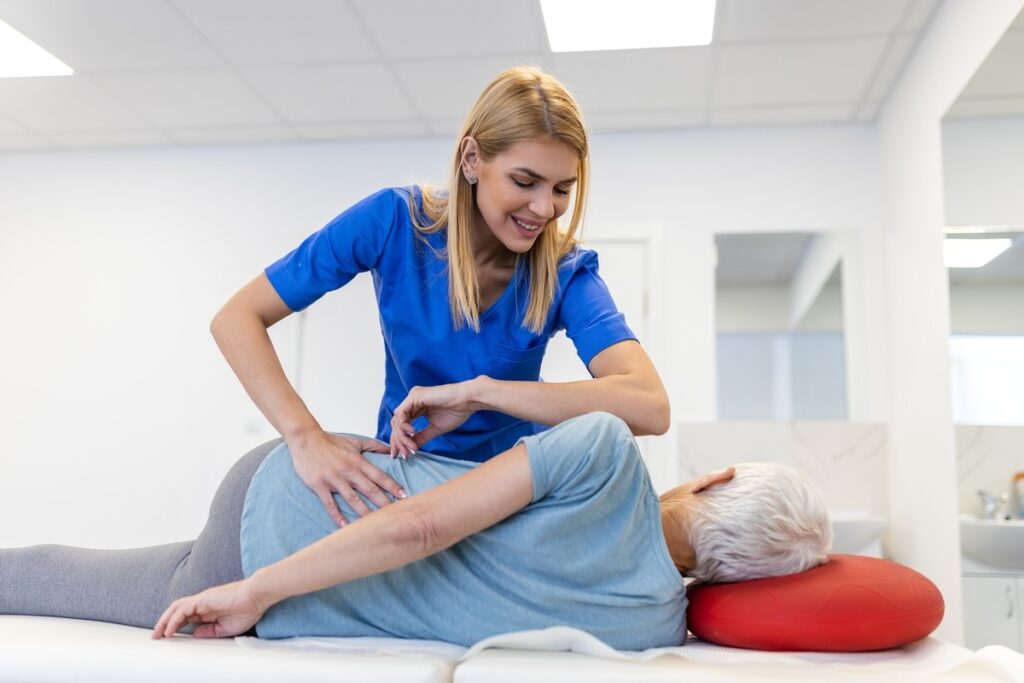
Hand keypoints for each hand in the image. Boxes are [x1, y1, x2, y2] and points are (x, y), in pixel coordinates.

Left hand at [152, 579, 265, 639]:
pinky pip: (183, 609)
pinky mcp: (203, 599)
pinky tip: (169, 630)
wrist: (257, 596)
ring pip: (176, 608)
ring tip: (158, 634)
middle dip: (164, 624)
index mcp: (209, 609)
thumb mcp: (226, 627)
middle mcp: (203, 603)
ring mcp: (202, 600)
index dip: (175, 626)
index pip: (186, 617)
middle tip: (156, 637)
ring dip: (164, 621)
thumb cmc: (247, 609)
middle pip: (177, 611)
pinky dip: (174, 620)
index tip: (168, 637)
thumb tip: (195, 634)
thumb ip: (210, 631)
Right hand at [289, 431, 406, 526]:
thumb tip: (391, 450)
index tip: (404, 496)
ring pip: (352, 499)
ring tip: (375, 524)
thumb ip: (374, 446)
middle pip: (369, 489)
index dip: (392, 486)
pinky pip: (329, 503)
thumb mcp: (355, 441)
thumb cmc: (330, 441)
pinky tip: (344, 527)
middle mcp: (348, 471)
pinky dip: (337, 516)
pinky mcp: (319, 485)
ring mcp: (333, 479)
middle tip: (396, 514)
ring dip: (364, 512)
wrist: (306, 439)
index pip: (379, 476)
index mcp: (358, 461)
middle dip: (384, 502)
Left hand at [390, 378, 482, 457]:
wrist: (468, 400)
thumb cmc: (456, 411)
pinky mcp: (415, 396)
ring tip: (411, 447)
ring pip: (397, 420)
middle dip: (398, 442)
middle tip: (403, 456)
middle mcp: (412, 401)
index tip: (403, 456)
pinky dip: (403, 425)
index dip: (400, 441)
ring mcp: (412, 397)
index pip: (402, 425)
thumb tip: (410, 449)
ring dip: (401, 436)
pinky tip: (412, 433)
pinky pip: (401, 413)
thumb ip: (421, 437)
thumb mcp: (435, 429)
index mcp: (417, 407)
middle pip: (396, 423)